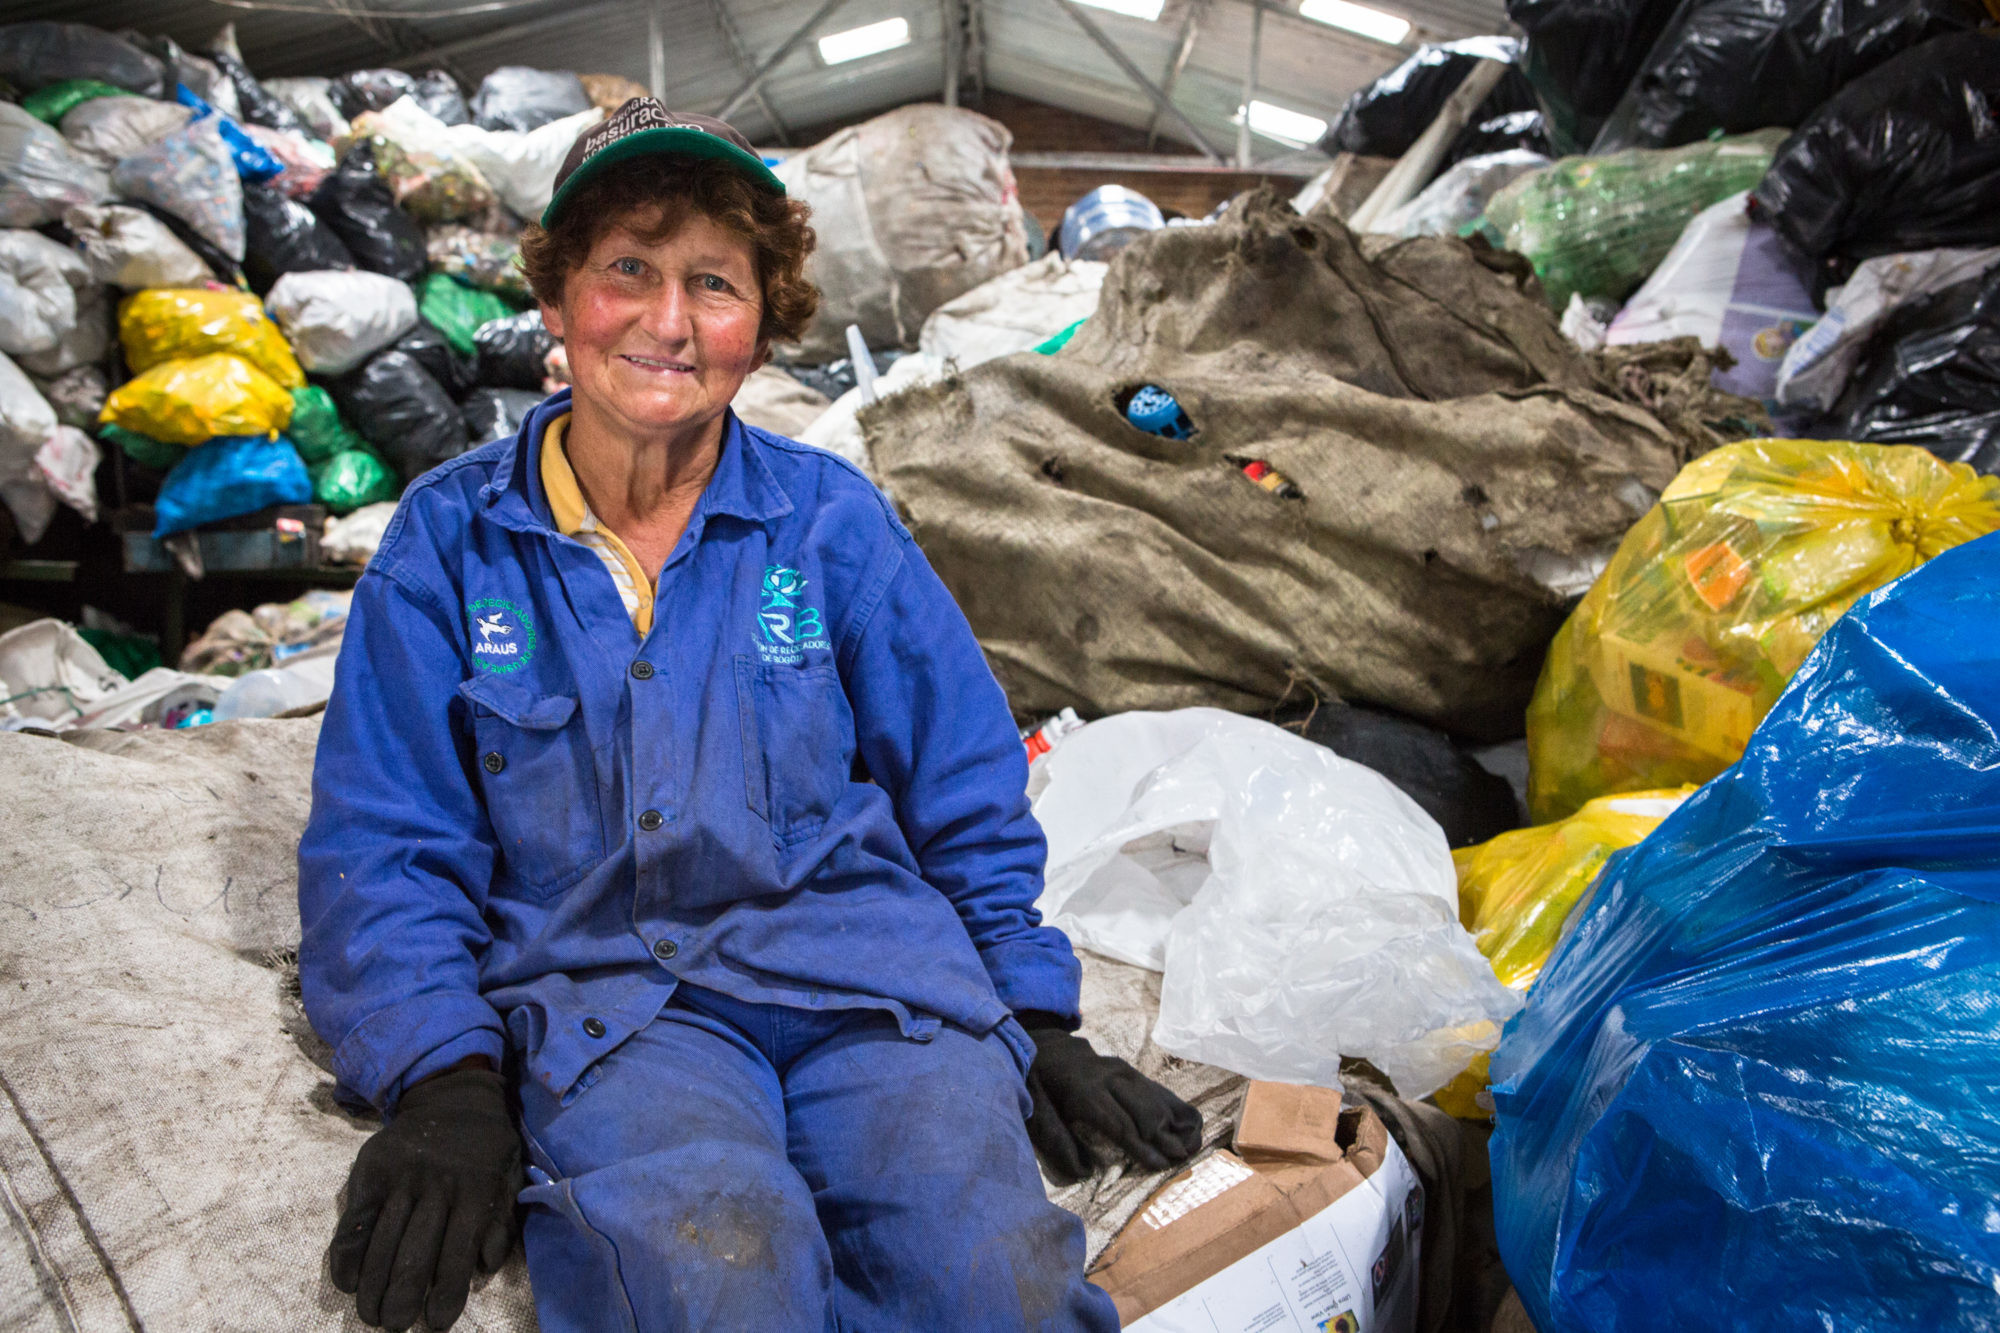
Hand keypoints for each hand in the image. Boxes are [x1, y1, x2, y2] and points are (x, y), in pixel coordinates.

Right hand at [329, 1066, 523, 1330]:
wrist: (454, 1095)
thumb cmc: (488, 1147)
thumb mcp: (510, 1177)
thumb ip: (501, 1221)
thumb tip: (487, 1266)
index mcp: (476, 1191)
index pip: (458, 1254)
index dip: (446, 1295)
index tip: (436, 1324)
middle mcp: (437, 1185)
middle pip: (415, 1254)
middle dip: (403, 1298)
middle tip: (394, 1325)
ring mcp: (401, 1177)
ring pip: (381, 1242)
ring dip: (372, 1286)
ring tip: (370, 1315)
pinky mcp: (372, 1171)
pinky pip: (355, 1220)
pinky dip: (346, 1255)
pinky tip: (347, 1282)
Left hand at [1017, 1014, 1202, 1183]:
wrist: (1042, 1046)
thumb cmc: (1038, 1086)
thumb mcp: (1036, 1113)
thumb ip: (1057, 1143)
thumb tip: (1084, 1171)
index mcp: (1084, 1090)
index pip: (1120, 1123)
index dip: (1141, 1146)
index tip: (1160, 1164)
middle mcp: (1108, 1077)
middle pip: (1142, 1109)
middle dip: (1163, 1136)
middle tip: (1180, 1158)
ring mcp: (1121, 1069)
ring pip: (1153, 1097)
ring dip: (1171, 1121)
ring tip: (1189, 1144)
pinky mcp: (1127, 1069)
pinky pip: (1153, 1088)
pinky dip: (1171, 1105)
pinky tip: (1185, 1122)